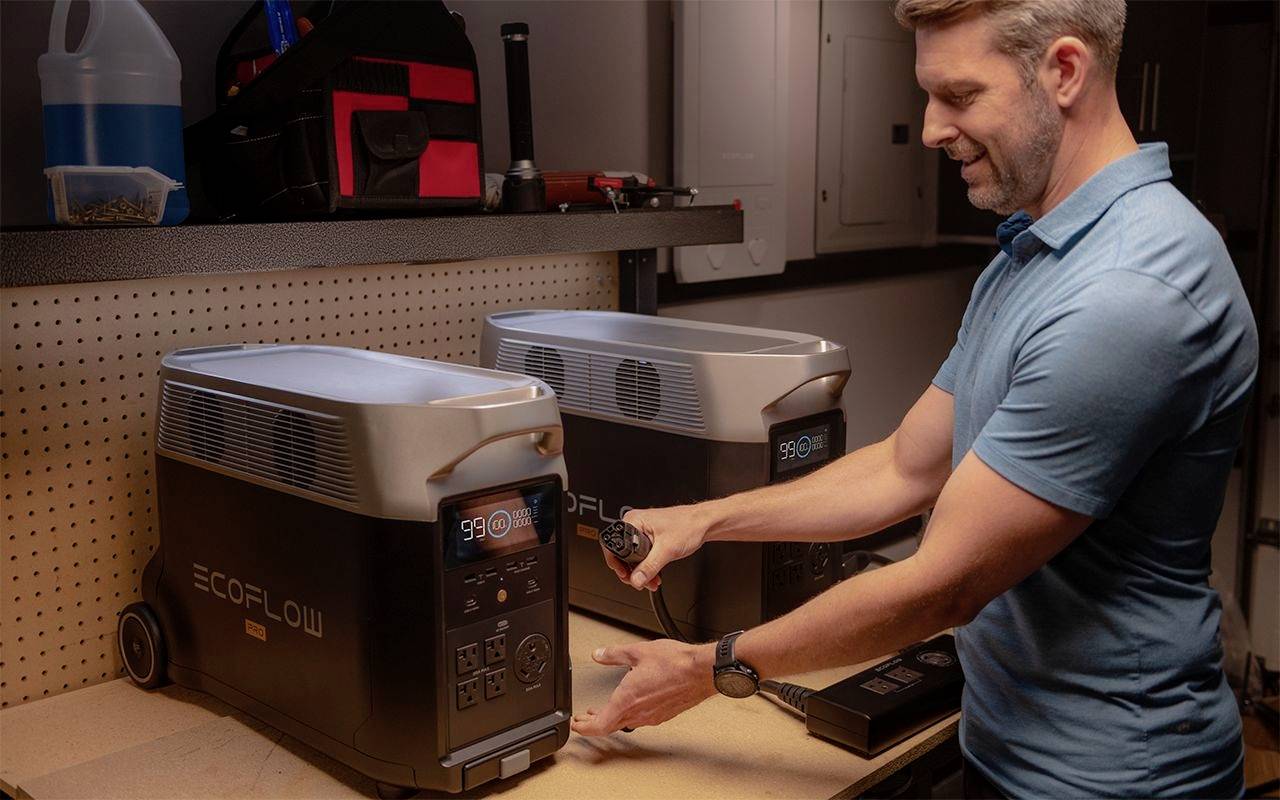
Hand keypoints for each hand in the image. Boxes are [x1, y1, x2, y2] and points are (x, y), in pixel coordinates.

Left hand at [570, 639, 716, 735]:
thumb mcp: (638, 652)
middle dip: (594, 723)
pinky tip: (631, 705)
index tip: (576, 724)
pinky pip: (641, 720)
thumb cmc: (676, 663)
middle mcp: (639, 713)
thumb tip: (599, 654)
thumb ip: (614, 654)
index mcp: (627, 700)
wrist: (702, 671)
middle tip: (585, 719)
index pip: (599, 725)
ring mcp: (652, 716)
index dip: (584, 728)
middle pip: (610, 727)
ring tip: (605, 710)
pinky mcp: (664, 715)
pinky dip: (629, 715)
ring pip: (625, 724)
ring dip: (612, 718)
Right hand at [603, 505, 711, 591]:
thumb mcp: (667, 550)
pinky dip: (646, 567)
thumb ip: (649, 567)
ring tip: (651, 580)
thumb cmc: (688, 526)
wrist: (703, 524)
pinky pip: (641, 555)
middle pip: (622, 554)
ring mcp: (641, 531)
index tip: (626, 576)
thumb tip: (636, 579)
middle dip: (632, 571)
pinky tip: (654, 575)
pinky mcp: (649, 537)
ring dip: (640, 572)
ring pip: (632, 557)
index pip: (614, 546)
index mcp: (633, 521)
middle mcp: (635, 524)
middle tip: (640, 581)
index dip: (618, 564)